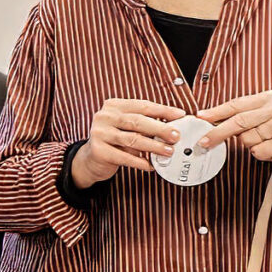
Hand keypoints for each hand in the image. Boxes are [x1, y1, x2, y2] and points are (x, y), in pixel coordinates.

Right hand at [72, 99, 186, 187]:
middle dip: (160, 129)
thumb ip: (144, 123)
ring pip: (133, 140)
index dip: (163, 110)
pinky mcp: (99, 151)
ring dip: (153, 146)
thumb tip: (172, 126)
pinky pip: (124, 157)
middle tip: (176, 136)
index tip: (180, 115)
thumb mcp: (126, 127)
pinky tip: (150, 166)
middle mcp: (104, 117)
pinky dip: (140, 162)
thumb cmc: (114, 140)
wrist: (91, 159)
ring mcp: (99, 133)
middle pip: (138, 122)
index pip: (142, 106)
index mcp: (113, 106)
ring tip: (168, 151)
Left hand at [197, 89, 271, 176]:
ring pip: (247, 138)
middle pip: (239, 121)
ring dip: (248, 145)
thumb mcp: (259, 119)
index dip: (217, 112)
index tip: (201, 117)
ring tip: (262, 142)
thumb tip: (208, 119)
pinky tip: (270, 150)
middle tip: (204, 141)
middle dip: (218, 132)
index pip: (237, 104)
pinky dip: (259, 154)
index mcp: (270, 97)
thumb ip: (239, 117)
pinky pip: (258, 150)